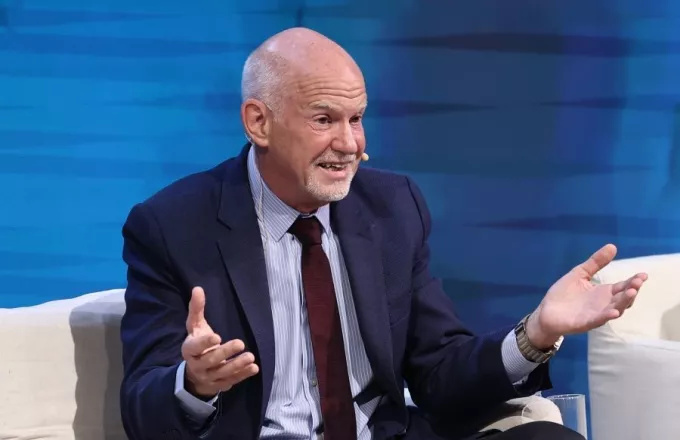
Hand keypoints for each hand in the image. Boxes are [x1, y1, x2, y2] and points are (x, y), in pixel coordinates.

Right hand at [181, 287, 259, 398]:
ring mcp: (208, 377)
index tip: (217, 337)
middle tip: (240, 343)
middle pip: (210, 360)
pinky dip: (242, 375)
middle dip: (225, 353)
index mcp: (190, 350)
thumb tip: (198, 288)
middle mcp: (197, 365)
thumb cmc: (197, 345)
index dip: (204, 343)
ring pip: (222, 373)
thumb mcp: (195, 327)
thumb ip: (196, 309)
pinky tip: (254, 368)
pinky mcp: (219, 385)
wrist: (195, 374)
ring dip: (236, 365)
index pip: (194, 347)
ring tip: (250, 357)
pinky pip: (231, 381)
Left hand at [526, 244, 647, 348]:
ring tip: (631, 293)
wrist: (546, 312)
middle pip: (622, 298)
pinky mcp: (585, 323)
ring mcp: (596, 314)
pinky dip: (606, 316)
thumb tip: (612, 246)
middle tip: (637, 283)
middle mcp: (604, 304)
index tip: (643, 275)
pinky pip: (598, 320)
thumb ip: (595, 262)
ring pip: (615, 309)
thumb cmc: (564, 294)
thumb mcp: (580, 274)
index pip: (622, 286)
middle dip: (631, 291)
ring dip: (623, 302)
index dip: (633, 281)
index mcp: (604, 292)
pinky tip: (613, 312)